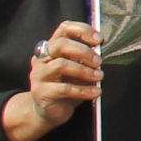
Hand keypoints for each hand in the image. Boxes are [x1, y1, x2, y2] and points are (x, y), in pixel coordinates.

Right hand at [3, 21, 101, 140]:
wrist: (49, 111)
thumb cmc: (67, 86)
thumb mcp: (78, 69)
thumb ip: (85, 58)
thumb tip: (102, 49)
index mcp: (52, 48)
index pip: (64, 28)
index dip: (82, 30)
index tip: (99, 39)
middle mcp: (42, 59)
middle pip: (60, 44)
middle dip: (83, 51)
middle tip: (98, 61)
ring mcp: (39, 75)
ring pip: (61, 65)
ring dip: (84, 71)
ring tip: (99, 76)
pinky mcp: (41, 92)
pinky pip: (64, 88)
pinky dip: (84, 90)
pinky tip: (96, 92)